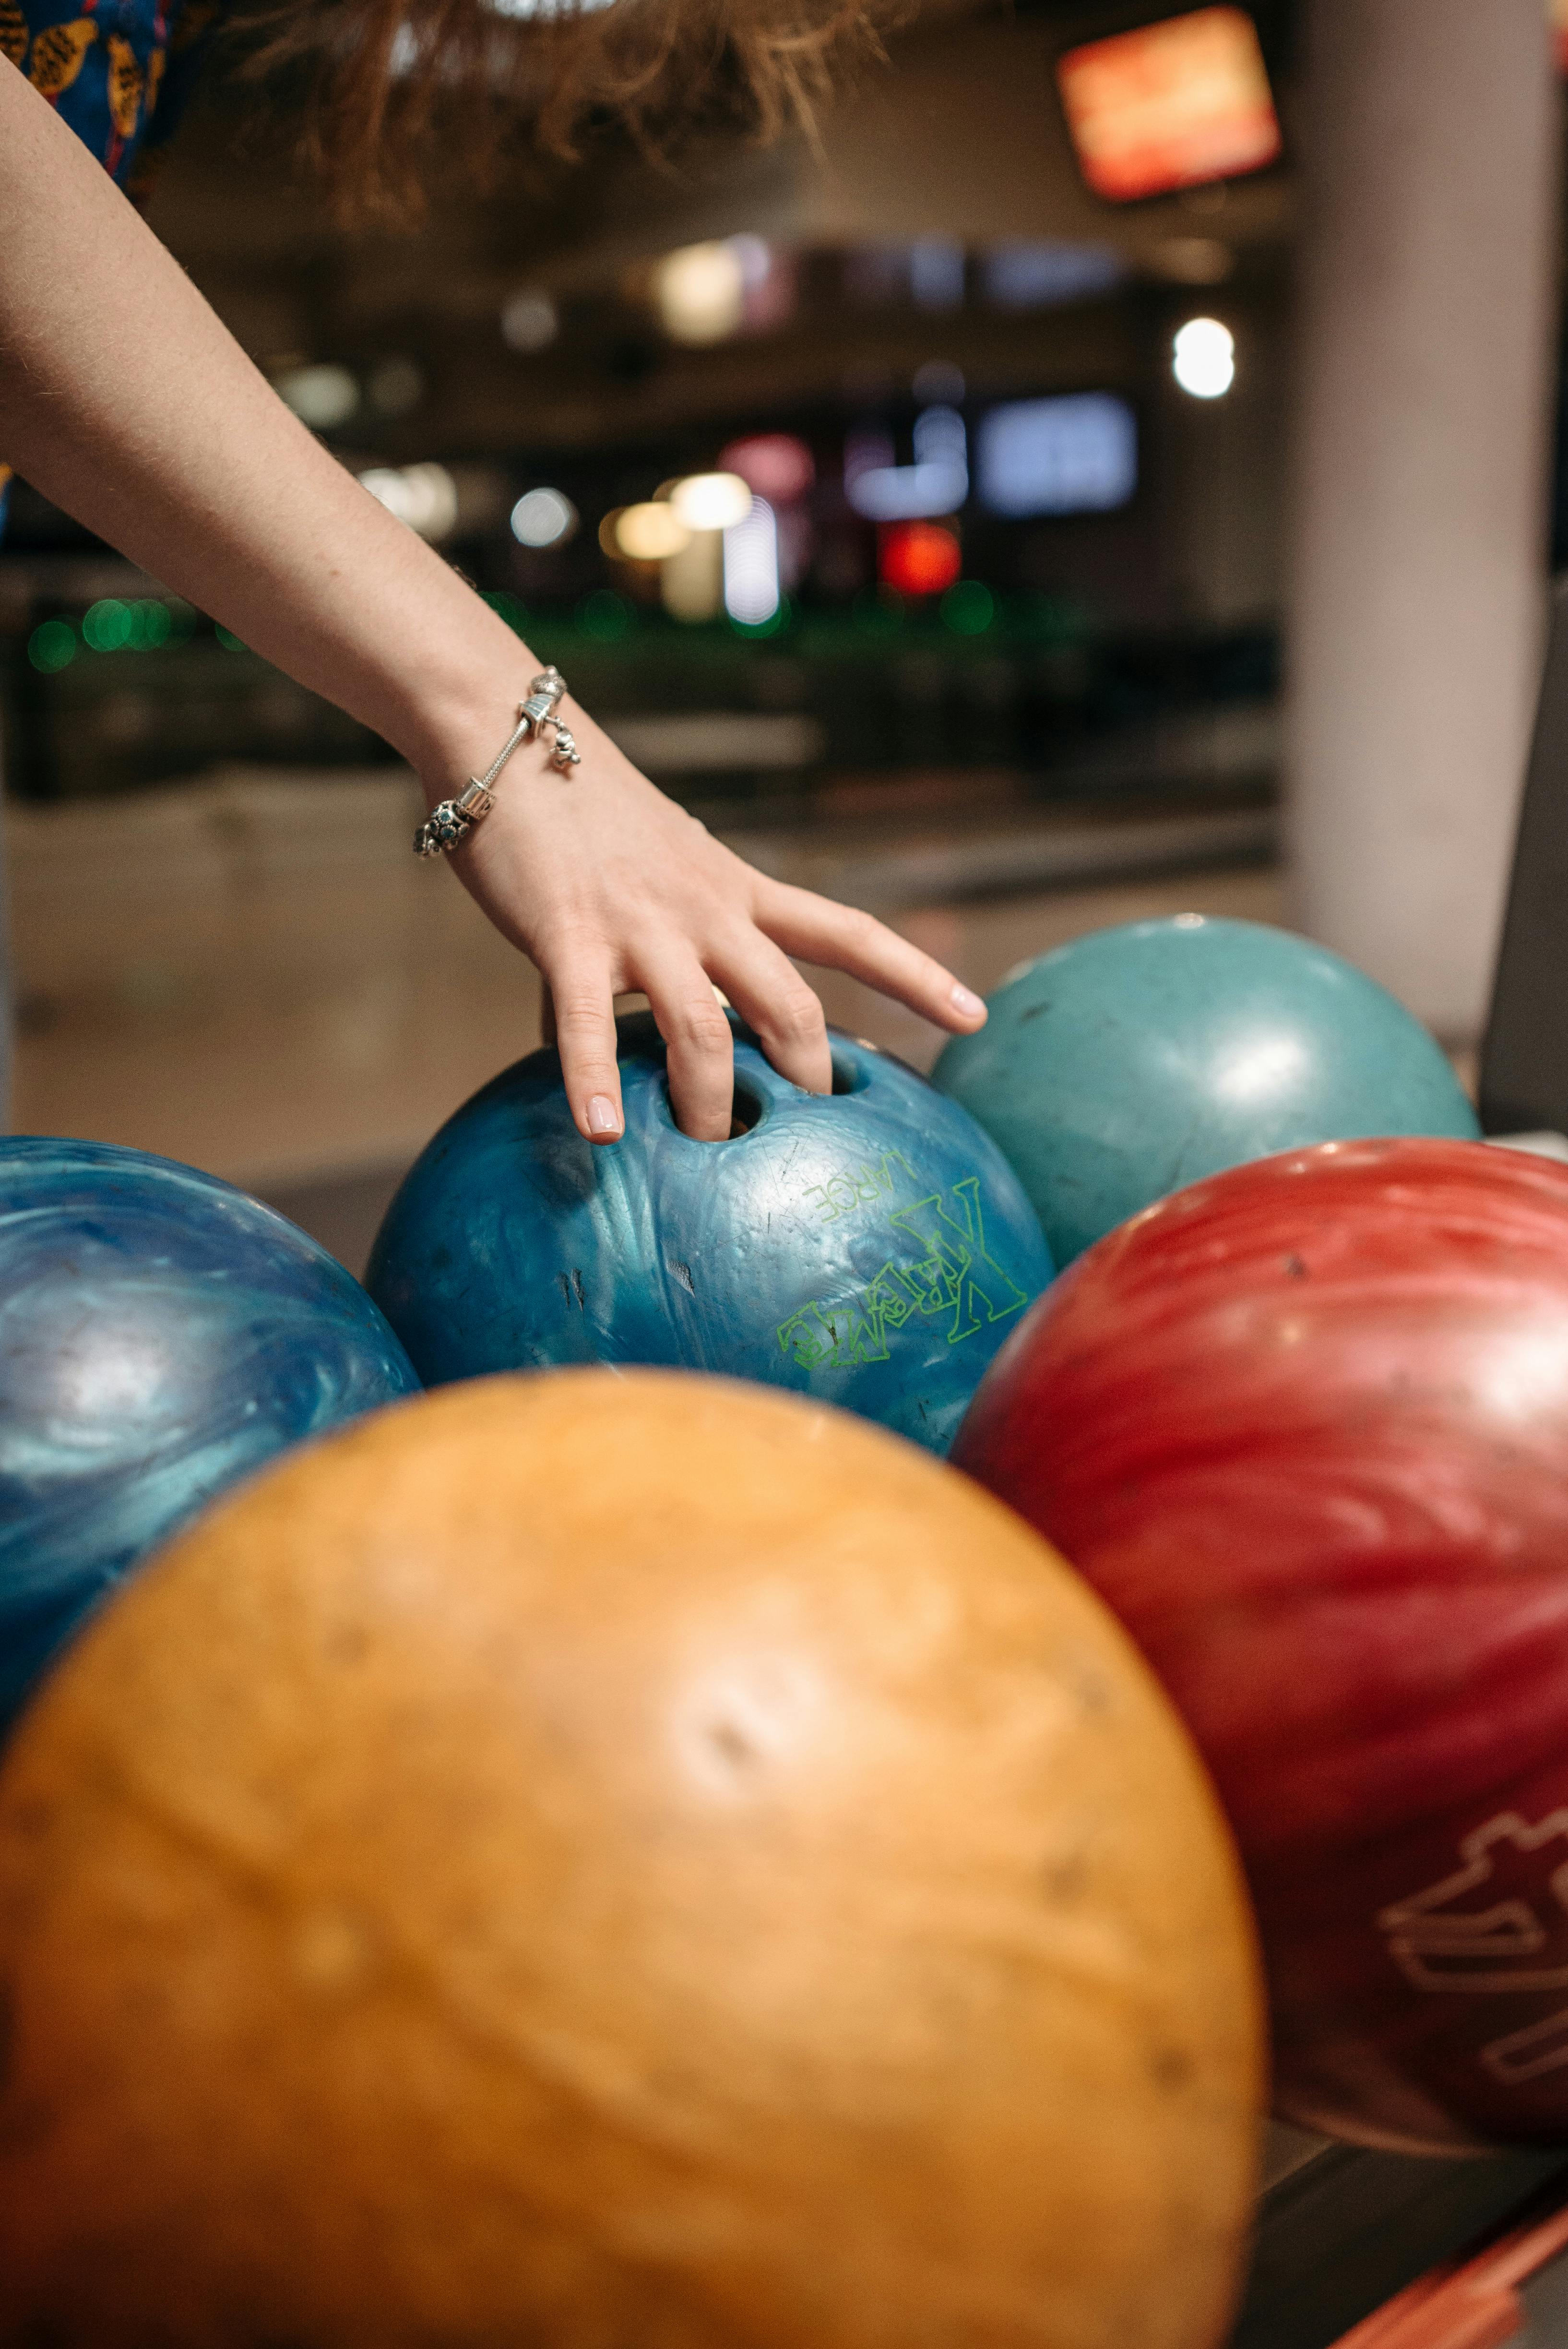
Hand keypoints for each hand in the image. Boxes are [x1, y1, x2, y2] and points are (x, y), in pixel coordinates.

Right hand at [443, 705, 986, 1142]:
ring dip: (711, 1103)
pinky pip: (589, 1020)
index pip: (848, 933)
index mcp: (740, 893)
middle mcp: (707, 911)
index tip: (972, 1015)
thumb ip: (656, 968)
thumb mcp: (653, 885)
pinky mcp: (569, 934)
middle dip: (807, 1082)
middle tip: (807, 1147)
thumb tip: (621, 1063)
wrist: (514, 740)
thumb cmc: (582, 821)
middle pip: (789, 1006)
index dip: (914, 976)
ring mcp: (642, 925)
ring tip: (709, 1159)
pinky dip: (593, 1081)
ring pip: (704, 1028)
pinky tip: (600, 1134)